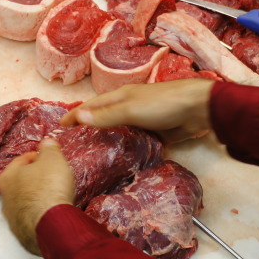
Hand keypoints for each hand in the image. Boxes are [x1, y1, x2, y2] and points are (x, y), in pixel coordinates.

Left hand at [0, 138, 74, 254]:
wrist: (52, 224)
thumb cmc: (49, 187)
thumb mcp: (53, 159)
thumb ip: (49, 148)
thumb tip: (46, 142)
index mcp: (7, 177)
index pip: (22, 160)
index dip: (37, 156)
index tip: (49, 158)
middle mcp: (5, 199)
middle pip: (21, 183)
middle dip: (36, 179)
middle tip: (52, 176)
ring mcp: (13, 219)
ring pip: (25, 203)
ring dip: (37, 199)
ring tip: (54, 197)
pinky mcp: (23, 235)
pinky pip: (33, 220)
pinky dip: (41, 215)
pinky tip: (52, 214)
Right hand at [60, 79, 214, 142]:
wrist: (198, 109)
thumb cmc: (163, 103)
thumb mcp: (131, 109)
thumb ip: (106, 115)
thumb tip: (78, 116)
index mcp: (119, 97)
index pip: (91, 106)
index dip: (75, 115)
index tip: (59, 128)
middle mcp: (128, 107)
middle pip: (104, 119)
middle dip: (88, 129)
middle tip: (73, 146)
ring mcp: (142, 121)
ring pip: (120, 132)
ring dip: (108, 141)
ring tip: (93, 157)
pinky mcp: (156, 133)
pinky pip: (137, 142)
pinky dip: (128, 150)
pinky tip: (121, 161)